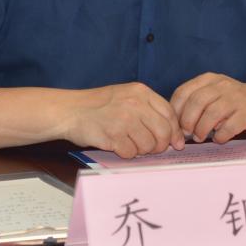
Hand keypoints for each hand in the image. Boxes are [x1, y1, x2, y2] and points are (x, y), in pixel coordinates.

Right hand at [64, 83, 183, 158]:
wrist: (70, 110)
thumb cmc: (98, 105)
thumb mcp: (126, 95)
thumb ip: (148, 108)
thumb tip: (173, 133)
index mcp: (141, 91)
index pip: (169, 113)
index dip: (175, 131)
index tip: (176, 142)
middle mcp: (135, 103)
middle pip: (163, 131)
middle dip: (161, 145)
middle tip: (153, 149)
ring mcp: (124, 119)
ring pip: (149, 145)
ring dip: (142, 150)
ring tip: (130, 144)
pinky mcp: (114, 135)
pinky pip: (132, 153)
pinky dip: (127, 154)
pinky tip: (118, 146)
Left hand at [170, 74, 245, 142]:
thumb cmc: (233, 101)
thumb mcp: (213, 94)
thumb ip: (195, 103)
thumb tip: (176, 124)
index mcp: (209, 79)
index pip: (184, 91)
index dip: (176, 111)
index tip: (176, 125)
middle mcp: (222, 85)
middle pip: (197, 101)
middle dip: (188, 121)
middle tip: (187, 133)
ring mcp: (236, 98)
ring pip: (212, 113)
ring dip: (202, 129)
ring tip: (201, 137)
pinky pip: (230, 126)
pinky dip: (220, 136)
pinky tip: (219, 139)